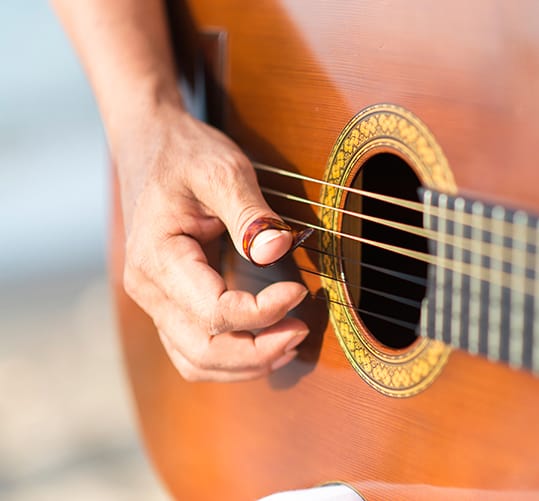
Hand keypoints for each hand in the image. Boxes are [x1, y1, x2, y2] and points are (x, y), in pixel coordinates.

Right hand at [116, 102, 308, 381]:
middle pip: (203, 352)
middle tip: (300, 331)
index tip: (299, 291)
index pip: (215, 313)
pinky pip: (195, 349)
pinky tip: (266, 341)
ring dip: (245, 363)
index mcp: (157, 259)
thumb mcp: (221, 170)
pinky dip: (231, 356)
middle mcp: (149, 289)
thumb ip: (249, 213)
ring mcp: (156, 300)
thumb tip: (277, 249)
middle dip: (257, 353)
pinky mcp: (170, 301)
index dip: (263, 312)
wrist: (150, 143)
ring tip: (289, 341)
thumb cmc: (185, 153)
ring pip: (197, 361)